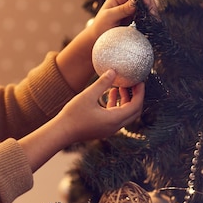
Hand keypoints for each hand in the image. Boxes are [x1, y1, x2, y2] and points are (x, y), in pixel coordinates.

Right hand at [18, 69, 144, 171]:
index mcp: (114, 119)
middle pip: (134, 111)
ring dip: (126, 100)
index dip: (140, 92)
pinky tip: (110, 93)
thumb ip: (102, 83)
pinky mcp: (103, 128)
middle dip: (136, 96)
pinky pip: (116, 116)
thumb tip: (114, 71)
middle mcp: (115, 126)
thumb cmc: (73, 114)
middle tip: (134, 82)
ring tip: (121, 85)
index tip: (140, 80)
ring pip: (125, 113)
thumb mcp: (88, 95)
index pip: (136, 105)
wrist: (62, 132)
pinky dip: (117, 105)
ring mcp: (109, 128)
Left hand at [89, 0, 156, 39]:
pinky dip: (148, 19)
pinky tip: (151, 25)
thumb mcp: (109, 17)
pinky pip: (144, 15)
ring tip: (155, 23)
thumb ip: (121, 9)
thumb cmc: (100, 26)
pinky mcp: (133, 16)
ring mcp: (130, 8)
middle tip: (156, 18)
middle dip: (151, 7)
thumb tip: (135, 2)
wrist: (97, 37)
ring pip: (146, 7)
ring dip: (151, 13)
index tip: (151, 10)